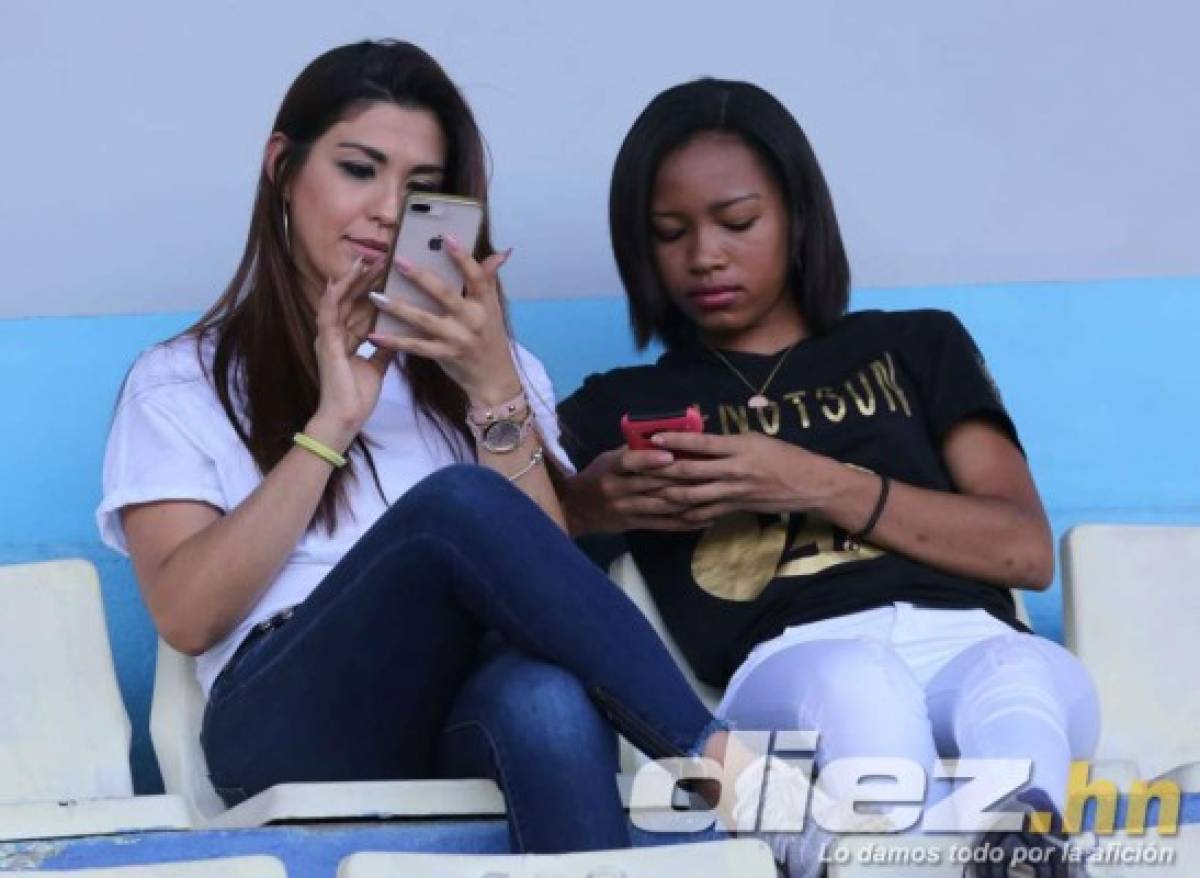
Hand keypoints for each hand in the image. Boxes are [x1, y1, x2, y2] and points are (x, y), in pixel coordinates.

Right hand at [309, 256, 393, 448]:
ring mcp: (328, 336)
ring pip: (338, 300)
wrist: (345, 418)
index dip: (372, 289)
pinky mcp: (325, 342)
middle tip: (380, 257)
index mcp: (347, 339)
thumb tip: (398, 336)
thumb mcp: (377, 367)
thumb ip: (384, 349)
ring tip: (364, 260)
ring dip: (350, 280)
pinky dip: (333, 295)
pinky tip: (340, 279)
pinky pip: (327, 313)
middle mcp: (335, 334)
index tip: (387, 272)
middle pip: (350, 299)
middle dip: (364, 278)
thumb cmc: (358, 397)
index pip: (360, 307)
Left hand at [366, 237, 519, 403]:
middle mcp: (471, 320)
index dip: (463, 257)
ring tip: (375, 296)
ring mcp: (457, 339)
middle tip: (398, 262)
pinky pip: (416, 347)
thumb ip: (489, 280)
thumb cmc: (491, 337)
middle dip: (421, 277)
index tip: (447, 237)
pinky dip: (394, 341)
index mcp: (484, 303)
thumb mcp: (493, 308)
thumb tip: (500, 253)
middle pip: (444, 294)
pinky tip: (374, 335)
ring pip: (424, 320)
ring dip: (398, 307)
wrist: (494, 377)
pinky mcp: (444, 356)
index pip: (476, 276)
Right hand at [566, 447, 706, 533]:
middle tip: (707, 471)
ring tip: (712, 493)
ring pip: (661, 505)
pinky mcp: (634, 525)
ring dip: (688, 500)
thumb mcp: (607, 460)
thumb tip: (665, 437)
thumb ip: (633, 451)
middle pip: (651, 484)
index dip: (649, 459)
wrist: (576, 510)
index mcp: (610, 469)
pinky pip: (663, 524)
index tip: (670, 455)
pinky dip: (685, 522)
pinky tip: (704, 518)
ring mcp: (626, 509)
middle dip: (680, 477)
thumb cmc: (596, 477)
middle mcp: (617, 489)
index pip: (628, 462)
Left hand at [645, 431, 841, 526]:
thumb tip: (697, 439)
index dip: (675, 440)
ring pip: (692, 495)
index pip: (701, 443)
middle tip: (640, 467)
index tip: (654, 436)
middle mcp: (734, 470)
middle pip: (690, 471)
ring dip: (667, 493)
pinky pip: (705, 512)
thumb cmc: (784, 456)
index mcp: (739, 447)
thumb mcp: (755, 440)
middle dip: (662, 470)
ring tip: (647, 490)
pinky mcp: (735, 508)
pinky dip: (686, 513)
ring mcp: (733, 492)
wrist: (809, 484)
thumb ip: (726, 441)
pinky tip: (670, 511)